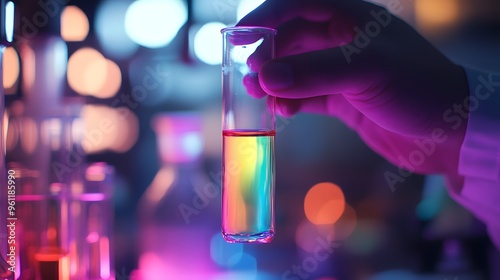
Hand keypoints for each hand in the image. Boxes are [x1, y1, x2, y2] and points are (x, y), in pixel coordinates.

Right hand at [238, 0, 468, 186]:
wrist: (451, 132)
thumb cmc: (419, 89)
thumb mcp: (368, 72)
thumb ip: (315, 72)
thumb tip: (264, 76)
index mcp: (353, 17)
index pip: (297, 6)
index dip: (264, 19)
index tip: (237, 38)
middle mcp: (344, 40)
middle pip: (292, 39)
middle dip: (268, 57)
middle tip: (249, 78)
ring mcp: (343, 71)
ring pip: (296, 69)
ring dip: (276, 82)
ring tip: (260, 97)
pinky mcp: (344, 99)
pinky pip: (307, 95)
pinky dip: (291, 102)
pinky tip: (283, 112)